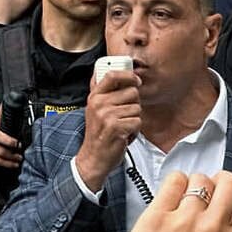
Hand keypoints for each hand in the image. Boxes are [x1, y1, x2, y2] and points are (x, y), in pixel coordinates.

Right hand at [0, 105, 21, 168]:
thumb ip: (0, 114)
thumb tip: (5, 103)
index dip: (9, 141)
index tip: (18, 144)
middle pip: (0, 150)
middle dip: (12, 153)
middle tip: (21, 154)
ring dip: (11, 160)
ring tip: (19, 159)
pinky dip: (6, 165)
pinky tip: (13, 165)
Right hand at [75, 70, 140, 190]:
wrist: (93, 157)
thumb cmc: (98, 133)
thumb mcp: (95, 109)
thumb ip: (105, 92)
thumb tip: (117, 73)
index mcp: (94, 97)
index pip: (112, 75)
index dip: (128, 75)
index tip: (136, 80)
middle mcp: (99, 104)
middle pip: (132, 92)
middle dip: (133, 104)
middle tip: (122, 116)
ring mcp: (107, 116)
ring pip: (137, 108)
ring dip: (133, 119)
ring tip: (121, 126)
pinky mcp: (117, 127)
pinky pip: (138, 121)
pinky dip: (135, 130)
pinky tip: (124, 135)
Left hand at [98, 171, 231, 231]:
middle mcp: (210, 229)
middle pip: (230, 183)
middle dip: (228, 183)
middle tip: (220, 190)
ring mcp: (182, 220)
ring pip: (200, 180)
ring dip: (199, 185)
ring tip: (191, 197)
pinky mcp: (155, 216)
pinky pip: (172, 182)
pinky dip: (176, 183)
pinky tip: (172, 195)